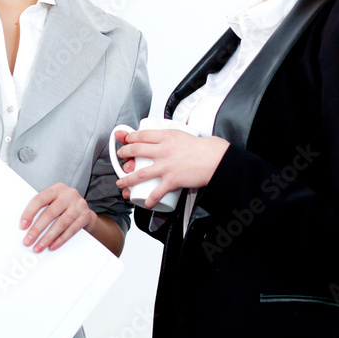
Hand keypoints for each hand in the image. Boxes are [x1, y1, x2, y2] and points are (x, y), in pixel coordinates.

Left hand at [19, 183, 97, 252]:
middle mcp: (68, 194)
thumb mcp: (53, 202)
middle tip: (28, 241)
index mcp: (56, 189)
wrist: (84, 211)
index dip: (29, 213)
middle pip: (50, 213)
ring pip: (61, 223)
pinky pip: (71, 230)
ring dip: (48, 237)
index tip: (22, 226)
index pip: (40, 199)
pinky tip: (52, 246)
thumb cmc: (63, 207)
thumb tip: (25, 226)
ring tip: (39, 246)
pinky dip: (60, 239)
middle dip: (37, 229)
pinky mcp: (85, 216)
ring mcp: (78, 205)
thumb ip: (42, 209)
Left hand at [115, 129, 229, 207]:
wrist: (217, 159)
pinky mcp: (172, 180)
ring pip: (139, 174)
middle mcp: (163, 150)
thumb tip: (166, 139)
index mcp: (166, 136)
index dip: (130, 138)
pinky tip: (146, 203)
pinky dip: (150, 200)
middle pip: (136, 151)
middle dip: (124, 154)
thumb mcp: (185, 134)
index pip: (142, 135)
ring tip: (121, 183)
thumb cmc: (205, 147)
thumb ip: (173, 137)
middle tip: (121, 157)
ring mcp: (166, 166)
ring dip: (127, 180)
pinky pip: (157, 192)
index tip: (125, 140)